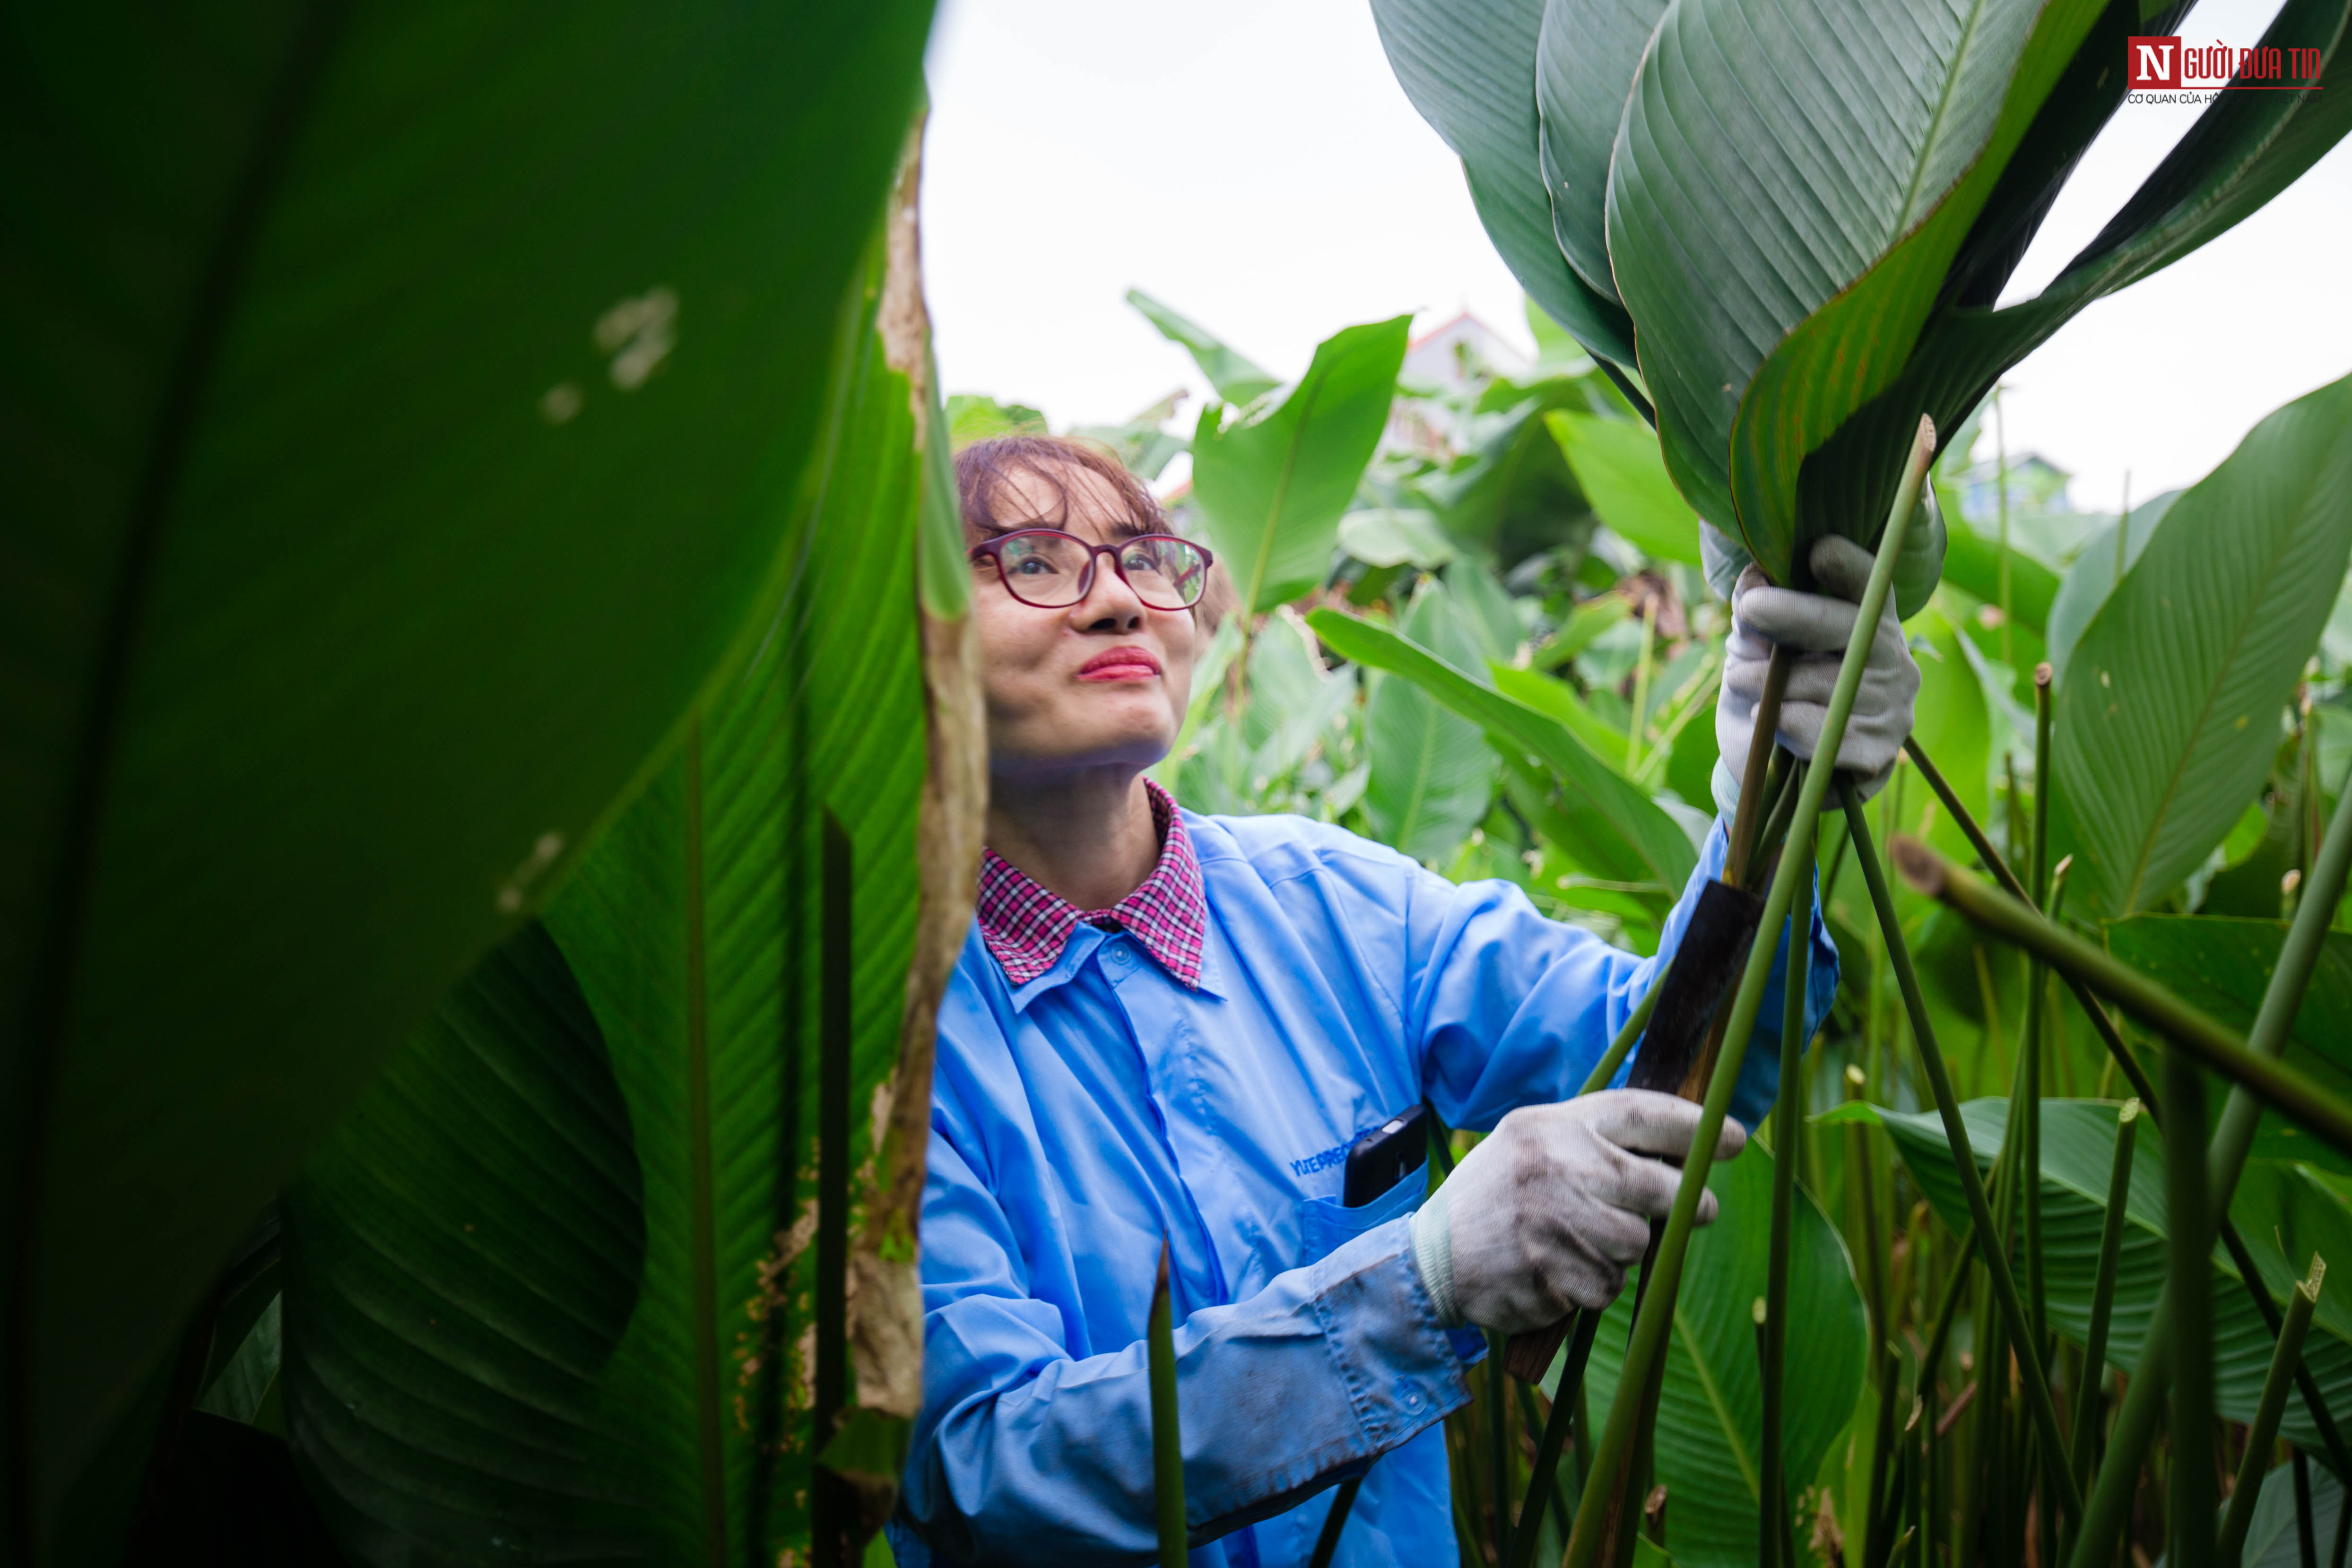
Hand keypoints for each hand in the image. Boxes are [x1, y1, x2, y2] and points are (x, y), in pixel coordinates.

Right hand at [1406, 1091, 1744, 1332]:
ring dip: (1625, 1252)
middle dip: (1687, 1204)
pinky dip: (1594, 1285)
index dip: (1694, 1126)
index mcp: (1552, 1127)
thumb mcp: (1533, 1144)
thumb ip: (1596, 1143)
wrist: (1433, 1258)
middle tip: (1702, 1211)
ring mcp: (1552, 1224)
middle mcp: (1554, 1167)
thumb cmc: (1498, 1196)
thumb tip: (1682, 1157)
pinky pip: (1607, 1287)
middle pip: (1657, 1189)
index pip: (1639, 1113)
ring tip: (1583, 1242)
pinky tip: (1560, 1271)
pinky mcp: (1551, 1276)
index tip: (1736, 1138)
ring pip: (1636, 1245)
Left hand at [1714, 533, 1920, 808]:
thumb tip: (1753, 578)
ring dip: (1774, 682)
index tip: (1817, 550)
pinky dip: (1790, 727)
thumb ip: (1754, 615)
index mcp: (1868, 619)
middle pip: (1854, 627)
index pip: (1871, 582)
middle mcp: (1893, 657)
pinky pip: (1829, 734)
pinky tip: (1771, 724)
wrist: (1772, 765)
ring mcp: (1893, 707)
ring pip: (1833, 685)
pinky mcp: (1878, 752)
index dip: (1850, 565)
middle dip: (1797, 613)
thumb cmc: (1767, 689)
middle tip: (1750, 609)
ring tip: (1739, 680)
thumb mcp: (1753, 647)